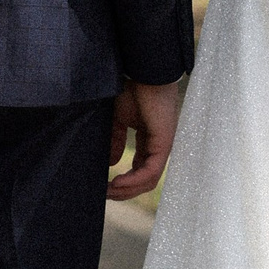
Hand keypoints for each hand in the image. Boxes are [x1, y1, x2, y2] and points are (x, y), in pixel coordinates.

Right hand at [109, 80, 180, 200]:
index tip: (104, 188)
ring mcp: (163, 146)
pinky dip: (134, 181)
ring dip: (128, 190)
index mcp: (149, 141)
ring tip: (109, 192)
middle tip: (105, 196)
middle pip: (145, 180)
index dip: (122, 183)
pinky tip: (118, 183)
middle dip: (124, 191)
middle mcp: (159, 146)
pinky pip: (151, 171)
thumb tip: (112, 163)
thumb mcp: (118, 120)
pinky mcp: (164, 143)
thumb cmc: (132, 90)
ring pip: (149, 180)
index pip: (139, 170)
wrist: (142, 73)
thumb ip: (115, 141)